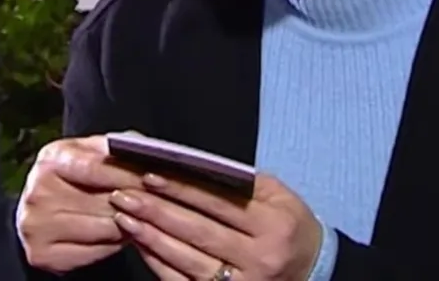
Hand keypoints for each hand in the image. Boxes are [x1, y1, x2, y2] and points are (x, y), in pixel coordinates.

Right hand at [17, 134, 145, 273]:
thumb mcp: (88, 151)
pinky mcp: (42, 254)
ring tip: (140, 217)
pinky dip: (114, 244)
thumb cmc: (71, 176)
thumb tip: (147, 152)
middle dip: (136, 202)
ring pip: (105, 229)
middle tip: (156, 202)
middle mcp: (39, 193)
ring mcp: (37, 226)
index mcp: (51, 159)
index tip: (156, 179)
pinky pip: (96, 252)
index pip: (97, 168)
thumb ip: (115, 148)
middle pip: (105, 201)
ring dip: (130, 224)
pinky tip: (120, 233)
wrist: (38, 211)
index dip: (130, 175)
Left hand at [109, 173, 321, 280]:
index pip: (219, 203)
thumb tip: (194, 167)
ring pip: (188, 260)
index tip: (150, 174)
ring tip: (124, 218)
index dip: (182, 188)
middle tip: (123, 195)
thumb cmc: (291, 226)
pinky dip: (160, 264)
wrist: (315, 272)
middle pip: (199, 231)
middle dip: (157, 212)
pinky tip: (141, 246)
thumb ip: (242, 183)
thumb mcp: (280, 197)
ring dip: (152, 238)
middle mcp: (258, 258)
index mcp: (272, 225)